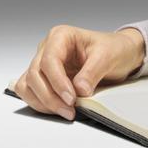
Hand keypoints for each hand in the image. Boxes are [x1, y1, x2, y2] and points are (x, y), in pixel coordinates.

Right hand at [12, 25, 143, 120]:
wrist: (119, 53)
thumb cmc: (113, 49)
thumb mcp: (108, 56)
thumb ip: (92, 72)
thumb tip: (79, 89)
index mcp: (61, 36)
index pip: (49, 60)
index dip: (57, 82)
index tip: (71, 98)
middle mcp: (47, 48)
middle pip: (35, 74)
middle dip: (50, 97)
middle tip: (69, 110)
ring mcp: (43, 64)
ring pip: (28, 85)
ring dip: (43, 102)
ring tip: (65, 112)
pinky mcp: (44, 78)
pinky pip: (30, 92)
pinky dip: (40, 103)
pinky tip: (57, 108)